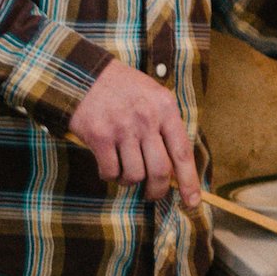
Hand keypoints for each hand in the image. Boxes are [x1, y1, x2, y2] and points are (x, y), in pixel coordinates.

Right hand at [67, 62, 201, 204]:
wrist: (84, 74)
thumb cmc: (122, 89)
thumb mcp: (153, 95)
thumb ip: (166, 125)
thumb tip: (176, 167)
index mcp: (165, 108)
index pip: (182, 152)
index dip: (189, 181)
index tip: (192, 201)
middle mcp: (146, 118)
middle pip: (160, 170)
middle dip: (157, 190)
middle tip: (153, 195)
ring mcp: (122, 128)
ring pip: (134, 175)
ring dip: (130, 181)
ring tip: (125, 171)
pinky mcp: (100, 136)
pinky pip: (110, 172)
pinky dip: (110, 176)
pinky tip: (108, 166)